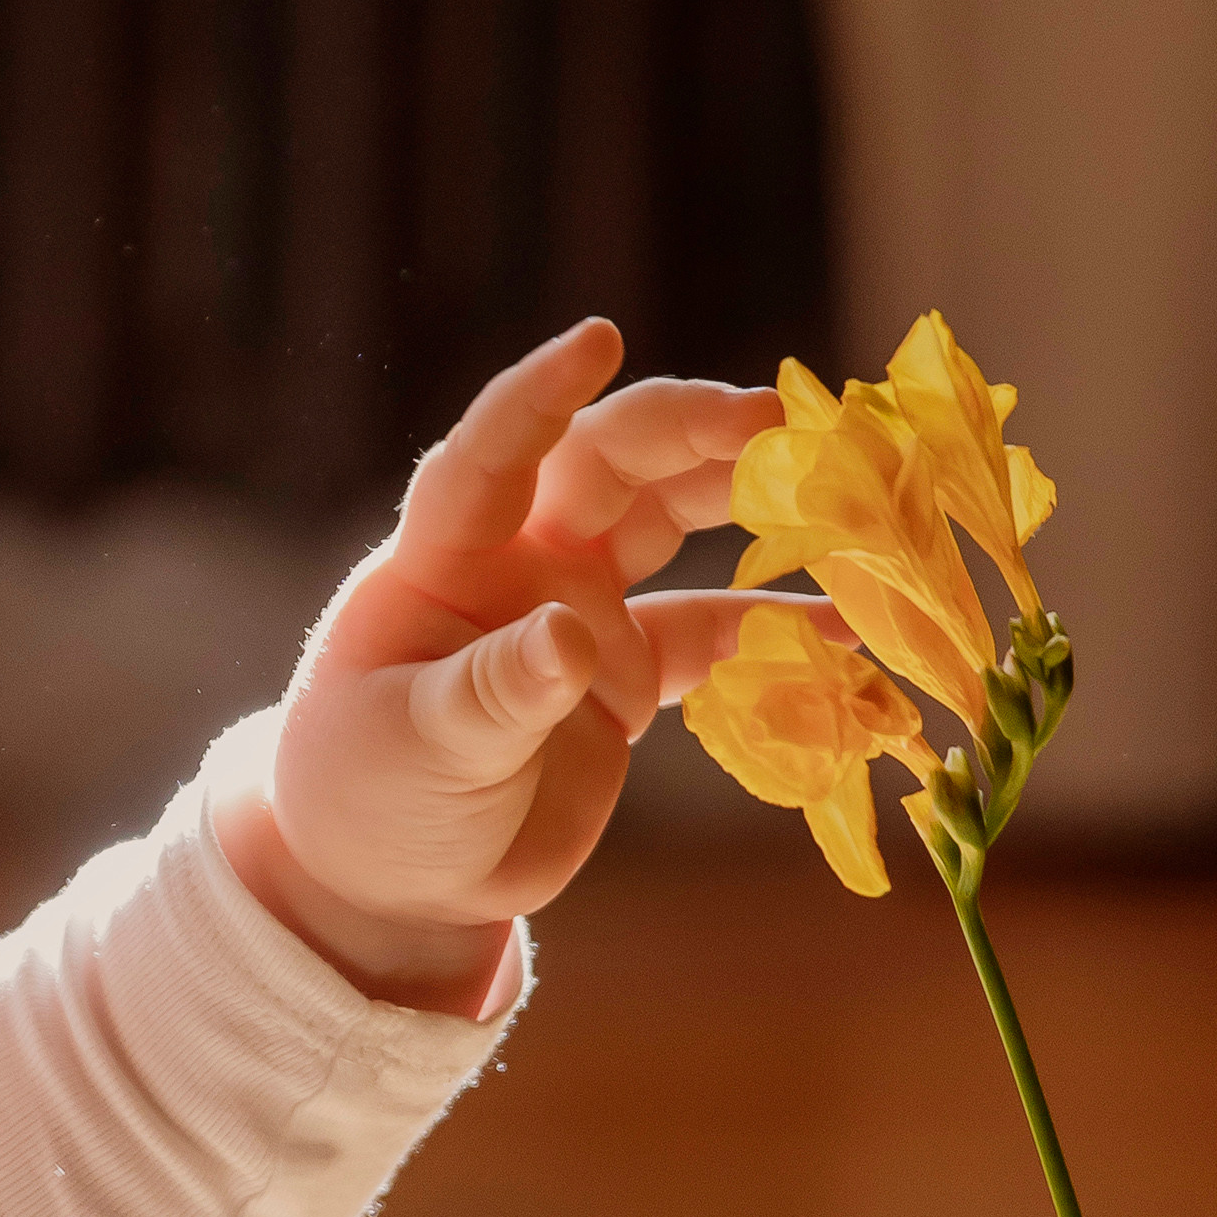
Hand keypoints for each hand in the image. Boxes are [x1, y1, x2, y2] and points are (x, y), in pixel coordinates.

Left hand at [214, 319, 832, 1014]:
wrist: (397, 878)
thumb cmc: (370, 799)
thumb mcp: (418, 751)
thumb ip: (494, 694)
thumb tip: (573, 639)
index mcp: (442, 559)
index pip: (490, 454)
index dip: (539, 396)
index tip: (597, 339)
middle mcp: (515, 562)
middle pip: (606, 466)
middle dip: (687, 432)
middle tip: (777, 419)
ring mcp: (577, 609)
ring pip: (666, 523)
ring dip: (741, 497)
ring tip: (831, 489)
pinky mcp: (623, 675)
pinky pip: (709, 632)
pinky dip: (773, 631)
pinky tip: (846, 628)